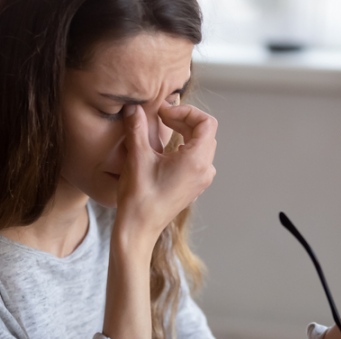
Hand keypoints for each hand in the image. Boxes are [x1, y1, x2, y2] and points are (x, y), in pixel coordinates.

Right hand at [115, 103, 216, 245]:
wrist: (139, 229)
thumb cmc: (139, 197)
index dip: (186, 111)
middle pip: (205, 132)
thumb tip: (133, 107)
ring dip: (184, 132)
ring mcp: (201, 180)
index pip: (206, 122)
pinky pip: (197, 159)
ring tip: (163, 129)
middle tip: (160, 117)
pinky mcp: (194, 186)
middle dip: (184, 119)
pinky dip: (184, 147)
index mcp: (197, 161)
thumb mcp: (137, 157)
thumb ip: (137, 127)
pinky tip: (164, 150)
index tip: (164, 112)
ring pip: (202, 145)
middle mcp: (205, 170)